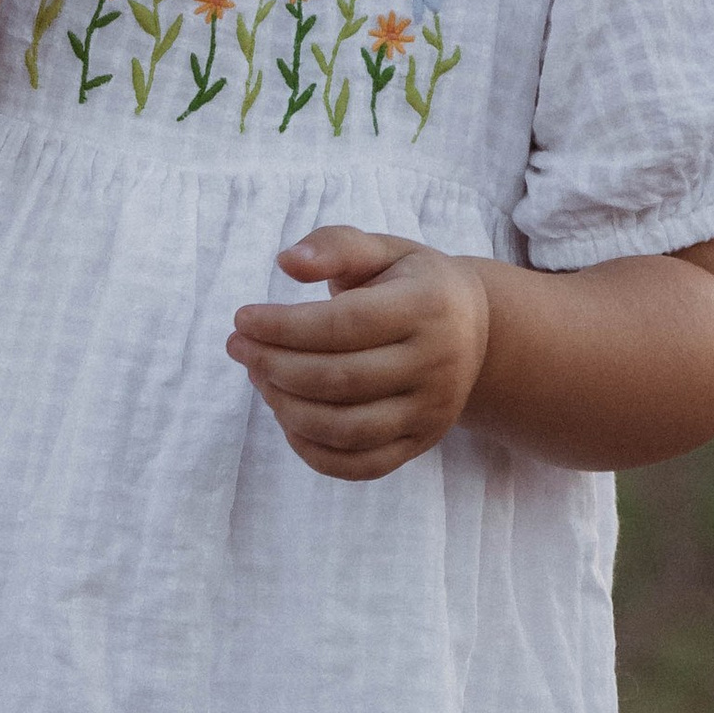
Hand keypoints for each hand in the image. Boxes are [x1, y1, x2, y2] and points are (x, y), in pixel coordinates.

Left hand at [228, 225, 491, 481]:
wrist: (474, 329)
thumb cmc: (409, 284)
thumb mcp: (381, 251)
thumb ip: (335, 247)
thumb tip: (287, 262)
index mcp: (429, 306)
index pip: (344, 324)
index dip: (284, 326)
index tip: (242, 320)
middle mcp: (438, 363)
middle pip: (339, 380)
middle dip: (274, 365)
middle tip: (240, 347)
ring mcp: (432, 411)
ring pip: (345, 428)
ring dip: (286, 408)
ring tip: (260, 377)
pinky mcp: (421, 444)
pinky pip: (359, 466)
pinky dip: (312, 450)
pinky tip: (286, 417)